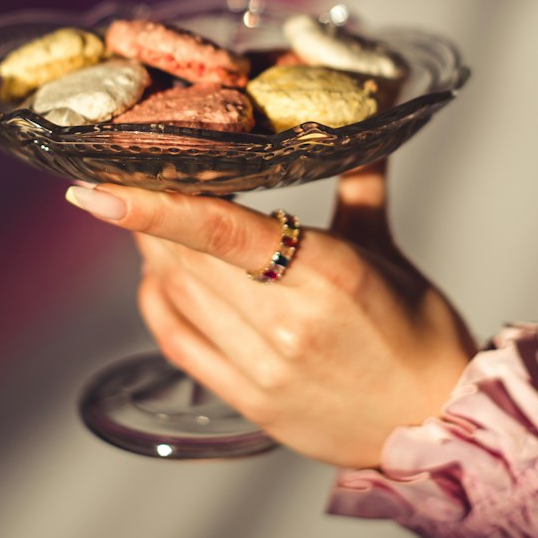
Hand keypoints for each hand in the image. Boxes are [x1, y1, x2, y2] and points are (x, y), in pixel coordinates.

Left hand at [65, 166, 475, 467]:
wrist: (438, 424)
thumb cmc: (419, 333)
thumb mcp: (388, 250)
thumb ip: (362, 179)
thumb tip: (366, 113)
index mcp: (330, 273)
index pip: (223, 229)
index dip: (156, 205)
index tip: (99, 186)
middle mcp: (291, 322)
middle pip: (190, 260)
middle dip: (151, 218)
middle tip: (128, 179)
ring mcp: (267, 368)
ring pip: (181, 298)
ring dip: (154, 256)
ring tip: (144, 221)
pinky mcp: (253, 403)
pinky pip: (182, 345)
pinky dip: (159, 306)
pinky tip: (157, 278)